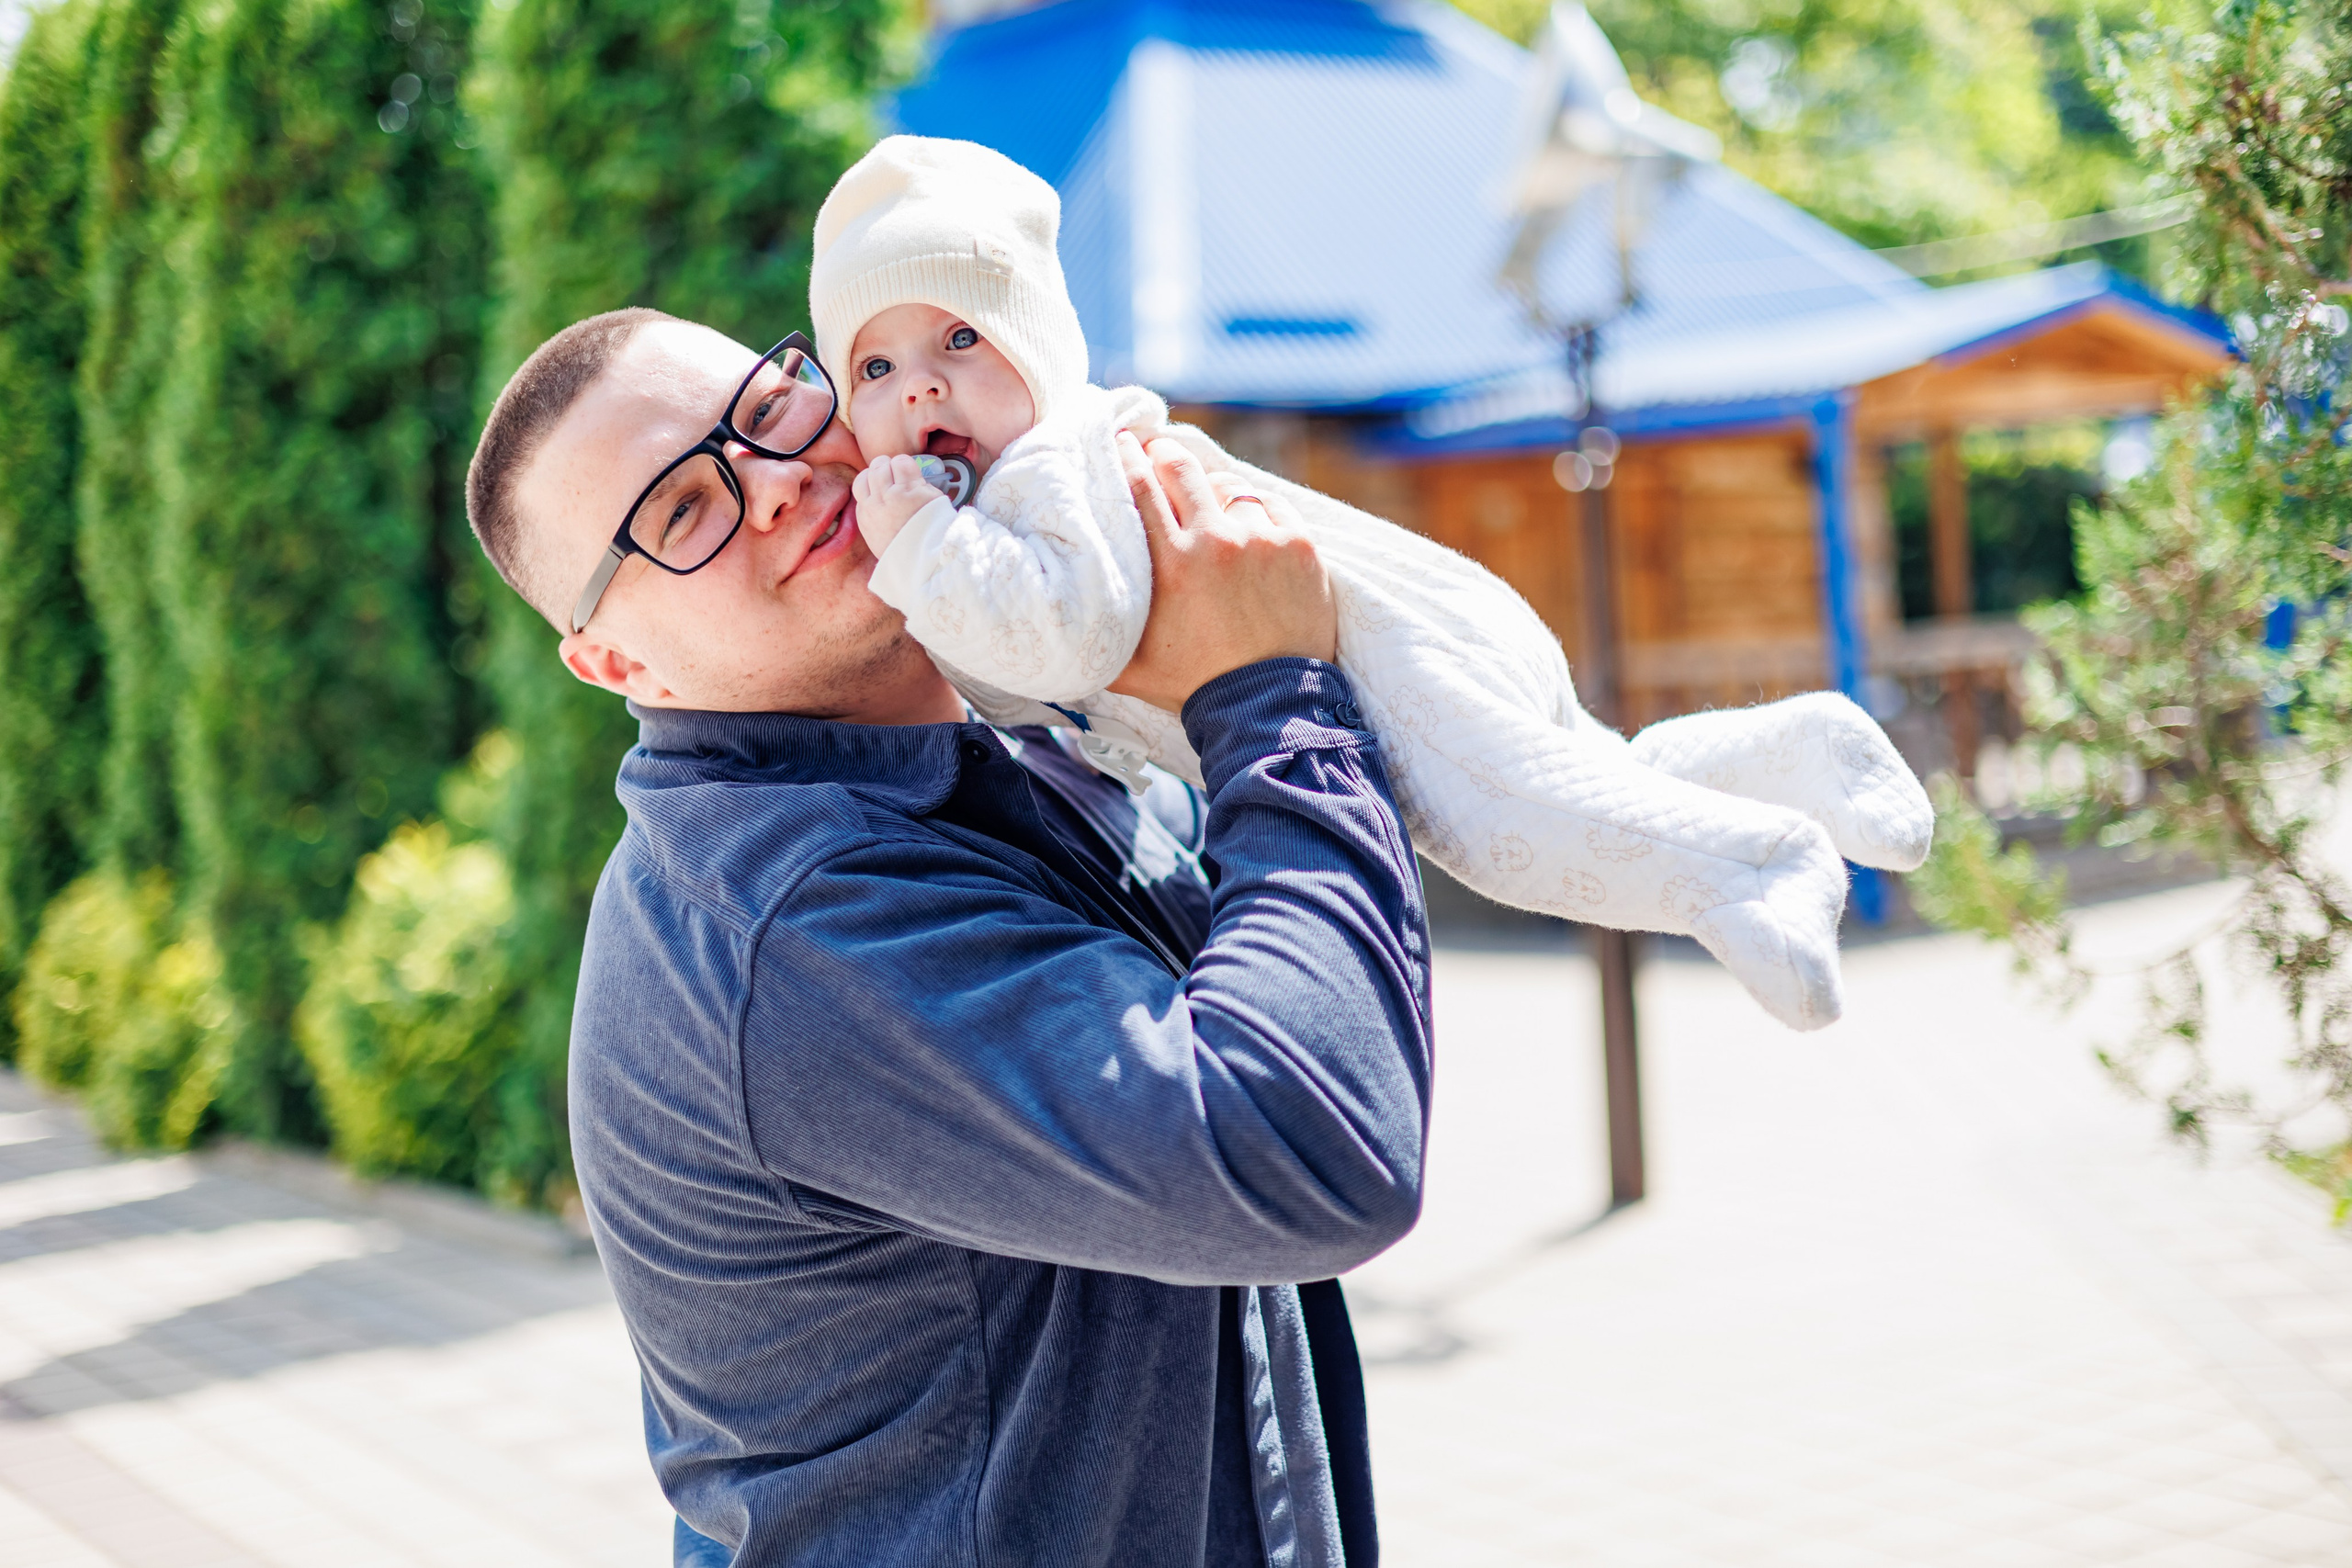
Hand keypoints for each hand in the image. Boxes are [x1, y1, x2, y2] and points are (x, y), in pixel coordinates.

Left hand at [849, 454, 945, 555]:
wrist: (918, 561)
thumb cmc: (932, 532)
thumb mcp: (936, 501)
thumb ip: (920, 483)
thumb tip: (909, 475)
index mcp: (909, 490)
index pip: (901, 461)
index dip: (905, 465)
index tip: (908, 472)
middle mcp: (886, 497)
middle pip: (880, 464)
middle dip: (888, 466)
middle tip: (895, 474)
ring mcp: (871, 508)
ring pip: (863, 477)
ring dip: (872, 476)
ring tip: (881, 482)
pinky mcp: (862, 519)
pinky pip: (858, 496)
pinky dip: (867, 494)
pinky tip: (877, 499)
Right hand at [1108, 433, 1336, 711]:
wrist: (1269, 707)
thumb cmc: (1194, 687)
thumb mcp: (1127, 666)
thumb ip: (1096, 632)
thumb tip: (1058, 612)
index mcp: (1170, 564)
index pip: (1140, 485)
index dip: (1126, 455)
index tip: (1121, 440)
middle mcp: (1215, 542)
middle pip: (1181, 468)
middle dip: (1164, 454)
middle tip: (1157, 453)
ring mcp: (1261, 539)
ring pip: (1228, 486)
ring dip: (1212, 490)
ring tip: (1205, 501)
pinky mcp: (1300, 545)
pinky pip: (1270, 505)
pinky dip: (1254, 510)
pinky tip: (1245, 524)